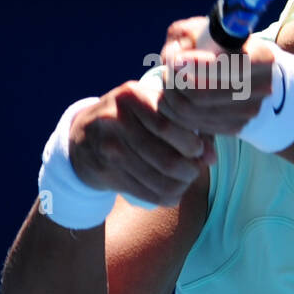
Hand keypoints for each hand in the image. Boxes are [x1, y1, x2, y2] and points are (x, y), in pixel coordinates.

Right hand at [68, 80, 216, 208]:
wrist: (82, 137)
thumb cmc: (130, 120)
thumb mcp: (151, 110)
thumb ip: (186, 125)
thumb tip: (211, 157)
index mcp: (132, 96)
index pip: (170, 126)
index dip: (192, 144)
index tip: (198, 151)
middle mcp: (116, 120)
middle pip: (167, 159)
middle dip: (190, 171)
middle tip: (194, 171)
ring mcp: (108, 148)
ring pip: (158, 181)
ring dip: (179, 187)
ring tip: (184, 182)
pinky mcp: (104, 172)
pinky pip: (145, 194)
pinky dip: (165, 198)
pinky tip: (170, 193)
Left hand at [152, 16, 275, 136]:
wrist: (246, 73)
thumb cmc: (221, 46)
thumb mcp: (206, 30)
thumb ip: (187, 37)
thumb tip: (173, 58)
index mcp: (261, 58)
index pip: (233, 65)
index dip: (200, 65)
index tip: (176, 60)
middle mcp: (260, 88)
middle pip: (204, 93)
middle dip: (175, 81)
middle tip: (167, 69)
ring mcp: (248, 112)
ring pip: (192, 111)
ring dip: (171, 95)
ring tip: (168, 79)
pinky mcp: (234, 128)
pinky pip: (193, 123)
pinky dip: (175, 110)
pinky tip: (173, 95)